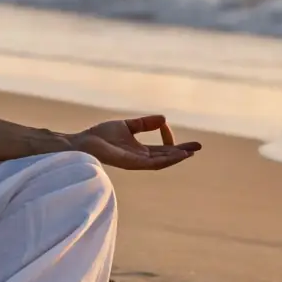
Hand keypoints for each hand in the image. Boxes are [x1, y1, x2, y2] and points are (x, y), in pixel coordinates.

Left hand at [67, 114, 200, 171]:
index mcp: (140, 150)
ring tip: (191, 152)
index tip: (166, 124)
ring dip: (176, 157)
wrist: (83, 143)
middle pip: (166, 156)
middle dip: (182, 152)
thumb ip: (144, 124)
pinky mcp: (131, 163)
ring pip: (162, 162)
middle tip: (199, 147)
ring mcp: (137, 162)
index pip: (162, 148)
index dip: (170, 140)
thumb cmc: (100, 136)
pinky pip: (152, 163)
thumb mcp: (127, 126)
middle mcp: (140, 158)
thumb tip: (164, 118)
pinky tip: (175, 154)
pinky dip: (165, 159)